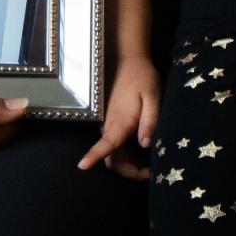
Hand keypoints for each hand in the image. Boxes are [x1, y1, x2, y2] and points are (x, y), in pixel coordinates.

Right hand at [78, 58, 159, 179]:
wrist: (129, 62)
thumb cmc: (143, 78)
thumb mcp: (153, 97)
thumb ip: (150, 121)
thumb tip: (145, 145)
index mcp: (121, 121)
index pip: (106, 143)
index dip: (94, 155)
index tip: (82, 166)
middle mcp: (110, 125)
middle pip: (111, 158)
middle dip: (128, 172)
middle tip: (150, 174)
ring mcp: (109, 124)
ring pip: (112, 154)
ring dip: (127, 166)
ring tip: (148, 167)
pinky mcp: (111, 122)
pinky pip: (114, 146)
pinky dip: (125, 156)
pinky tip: (140, 154)